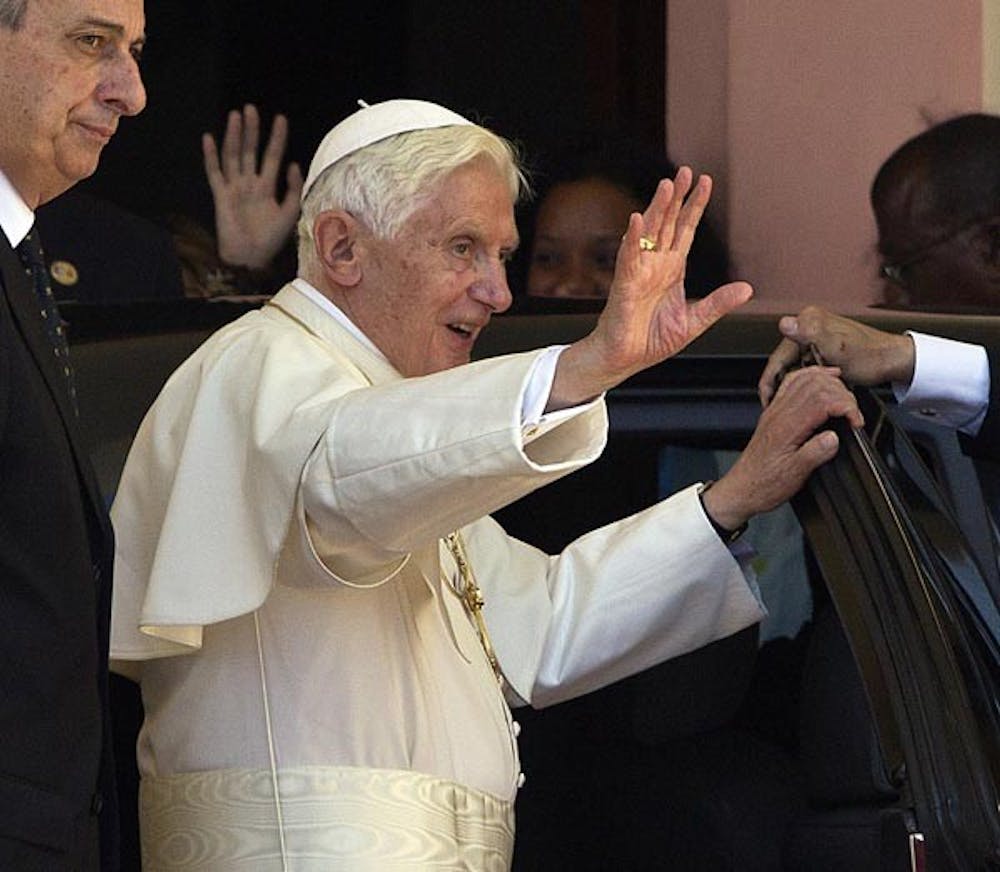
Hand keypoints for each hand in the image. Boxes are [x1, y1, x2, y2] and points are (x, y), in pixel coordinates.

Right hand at [202, 104, 303, 269]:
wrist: (251, 259)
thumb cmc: (271, 239)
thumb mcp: (289, 213)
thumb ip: (293, 189)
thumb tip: (294, 163)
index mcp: (267, 187)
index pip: (273, 156)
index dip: (277, 138)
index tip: (281, 118)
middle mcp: (249, 183)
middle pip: (250, 151)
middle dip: (251, 130)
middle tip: (251, 108)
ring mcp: (234, 188)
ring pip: (233, 156)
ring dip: (233, 136)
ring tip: (235, 115)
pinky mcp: (220, 195)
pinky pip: (214, 172)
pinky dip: (211, 156)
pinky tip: (210, 138)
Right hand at [549, 167, 752, 408]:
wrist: (625, 359)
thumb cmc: (652, 339)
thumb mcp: (694, 321)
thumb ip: (718, 303)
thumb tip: (747, 289)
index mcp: (672, 269)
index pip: (685, 230)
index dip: (694, 206)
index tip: (705, 182)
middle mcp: (655, 264)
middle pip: (667, 223)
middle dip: (676, 197)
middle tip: (685, 171)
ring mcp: (639, 271)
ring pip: (649, 232)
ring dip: (657, 208)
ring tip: (666, 186)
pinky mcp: (625, 284)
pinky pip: (629, 257)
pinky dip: (632, 238)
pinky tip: (637, 219)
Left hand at [703, 366, 863, 530]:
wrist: (742, 488)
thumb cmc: (764, 484)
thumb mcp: (795, 475)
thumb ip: (815, 454)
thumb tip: (834, 437)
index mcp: (787, 427)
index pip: (823, 400)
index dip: (847, 407)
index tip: (856, 423)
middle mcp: (780, 413)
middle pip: (817, 384)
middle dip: (843, 394)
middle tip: (854, 414)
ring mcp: (775, 410)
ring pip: (805, 379)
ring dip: (829, 382)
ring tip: (846, 396)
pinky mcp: (774, 413)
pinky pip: (792, 383)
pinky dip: (811, 376)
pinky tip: (822, 378)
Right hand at [758, 306, 914, 406]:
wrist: (893, 361)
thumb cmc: (872, 356)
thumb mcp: (837, 346)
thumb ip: (810, 333)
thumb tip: (785, 323)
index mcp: (808, 321)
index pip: (776, 356)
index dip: (769, 382)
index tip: (768, 401)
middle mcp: (809, 326)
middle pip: (783, 362)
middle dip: (781, 386)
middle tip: (780, 408)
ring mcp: (816, 338)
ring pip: (793, 367)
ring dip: (793, 386)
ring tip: (794, 404)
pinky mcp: (822, 349)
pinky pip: (805, 369)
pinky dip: (805, 383)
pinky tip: (809, 395)